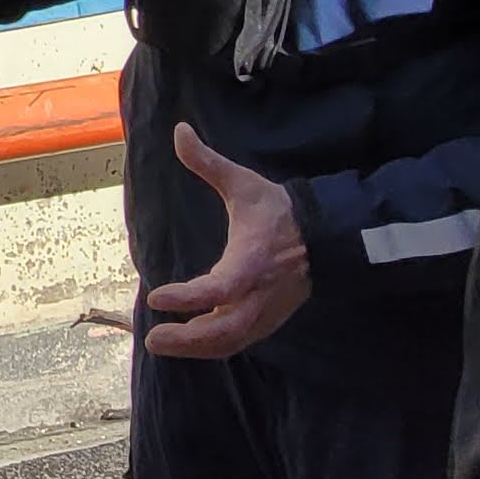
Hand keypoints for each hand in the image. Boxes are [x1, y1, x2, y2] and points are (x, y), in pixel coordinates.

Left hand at [141, 124, 309, 358]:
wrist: (327, 235)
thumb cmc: (279, 210)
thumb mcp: (244, 184)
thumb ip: (208, 162)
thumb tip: (179, 130)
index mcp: (253, 260)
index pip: (220, 288)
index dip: (189, 298)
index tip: (157, 297)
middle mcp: (260, 293)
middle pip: (225, 329)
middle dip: (187, 339)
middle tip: (152, 338)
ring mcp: (267, 311)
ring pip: (231, 341)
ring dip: (195, 348)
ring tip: (160, 343)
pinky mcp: (269, 320)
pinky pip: (239, 341)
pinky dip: (212, 347)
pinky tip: (188, 344)